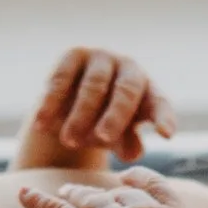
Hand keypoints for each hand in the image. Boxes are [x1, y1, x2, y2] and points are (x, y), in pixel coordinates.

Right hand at [18, 47, 176, 171]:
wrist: (69, 107)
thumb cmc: (102, 127)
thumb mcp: (116, 140)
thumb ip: (126, 144)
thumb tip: (134, 152)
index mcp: (149, 92)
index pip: (160, 104)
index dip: (164, 118)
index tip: (166, 135)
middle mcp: (129, 69)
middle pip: (127, 91)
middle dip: (115, 116)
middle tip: (102, 138)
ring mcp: (102, 58)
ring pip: (94, 85)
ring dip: (81, 114)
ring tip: (69, 141)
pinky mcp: (74, 55)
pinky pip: (62, 78)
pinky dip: (51, 103)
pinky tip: (41, 125)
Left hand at [19, 168, 193, 207]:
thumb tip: (118, 192)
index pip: (155, 186)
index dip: (138, 178)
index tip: (124, 176)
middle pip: (117, 195)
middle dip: (100, 196)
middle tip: (81, 195)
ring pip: (88, 199)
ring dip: (75, 196)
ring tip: (64, 194)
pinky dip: (37, 202)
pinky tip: (23, 194)